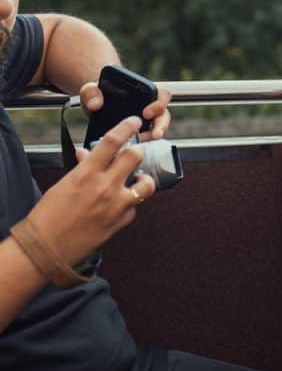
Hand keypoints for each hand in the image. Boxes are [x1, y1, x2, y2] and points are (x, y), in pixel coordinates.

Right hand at [25, 117, 155, 267]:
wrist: (45, 248)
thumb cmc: (48, 216)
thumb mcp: (62, 185)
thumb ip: (82, 167)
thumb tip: (87, 153)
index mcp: (86, 174)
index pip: (113, 141)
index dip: (127, 127)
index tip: (134, 122)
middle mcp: (105, 187)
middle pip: (135, 157)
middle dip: (137, 152)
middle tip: (134, 153)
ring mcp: (116, 205)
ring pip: (147, 184)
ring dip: (143, 180)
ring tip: (136, 181)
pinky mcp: (121, 222)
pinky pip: (135, 208)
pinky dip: (130, 205)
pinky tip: (119, 205)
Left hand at [80, 82, 172, 140]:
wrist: (93, 104)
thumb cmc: (96, 94)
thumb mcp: (91, 89)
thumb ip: (91, 92)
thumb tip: (95, 104)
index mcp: (144, 91)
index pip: (163, 95)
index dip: (159, 104)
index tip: (146, 113)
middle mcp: (149, 106)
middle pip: (164, 115)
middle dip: (161, 125)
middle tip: (154, 134)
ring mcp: (146, 120)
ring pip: (159, 128)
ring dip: (154, 136)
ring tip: (145, 143)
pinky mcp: (139, 132)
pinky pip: (147, 138)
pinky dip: (142, 143)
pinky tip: (133, 147)